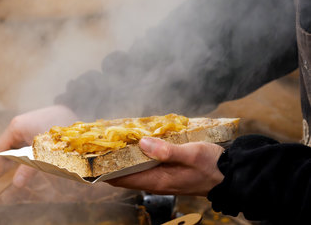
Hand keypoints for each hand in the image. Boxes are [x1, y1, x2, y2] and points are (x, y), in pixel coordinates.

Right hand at [0, 105, 77, 186]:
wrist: (81, 120)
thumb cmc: (59, 135)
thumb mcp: (42, 154)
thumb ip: (28, 169)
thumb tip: (16, 184)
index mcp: (16, 126)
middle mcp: (20, 123)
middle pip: (8, 147)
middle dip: (5, 165)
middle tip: (2, 182)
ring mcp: (31, 123)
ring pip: (19, 145)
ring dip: (16, 160)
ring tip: (14, 176)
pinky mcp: (41, 125)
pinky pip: (28, 142)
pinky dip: (26, 154)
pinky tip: (28, 165)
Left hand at [106, 137, 224, 195]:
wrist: (231, 174)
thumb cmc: (212, 165)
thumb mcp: (191, 154)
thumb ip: (166, 150)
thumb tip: (142, 144)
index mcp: (158, 181)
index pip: (122, 179)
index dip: (105, 171)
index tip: (91, 159)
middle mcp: (155, 181)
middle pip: (125, 174)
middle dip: (111, 162)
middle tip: (98, 144)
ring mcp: (161, 177)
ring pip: (134, 169)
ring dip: (123, 158)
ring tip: (111, 141)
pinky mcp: (167, 171)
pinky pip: (145, 165)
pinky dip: (136, 156)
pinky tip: (134, 143)